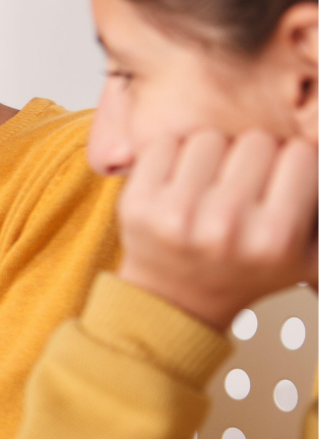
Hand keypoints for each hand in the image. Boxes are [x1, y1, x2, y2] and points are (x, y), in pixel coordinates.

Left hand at [116, 129, 317, 329]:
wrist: (176, 300)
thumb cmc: (247, 269)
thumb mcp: (307, 258)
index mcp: (274, 238)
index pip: (302, 154)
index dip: (294, 164)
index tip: (282, 182)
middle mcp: (224, 226)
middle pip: (256, 140)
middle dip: (254, 157)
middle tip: (245, 184)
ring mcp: (175, 214)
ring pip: (210, 137)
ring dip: (214, 154)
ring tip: (213, 183)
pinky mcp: (136, 204)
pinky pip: (165, 143)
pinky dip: (175, 154)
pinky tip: (181, 180)